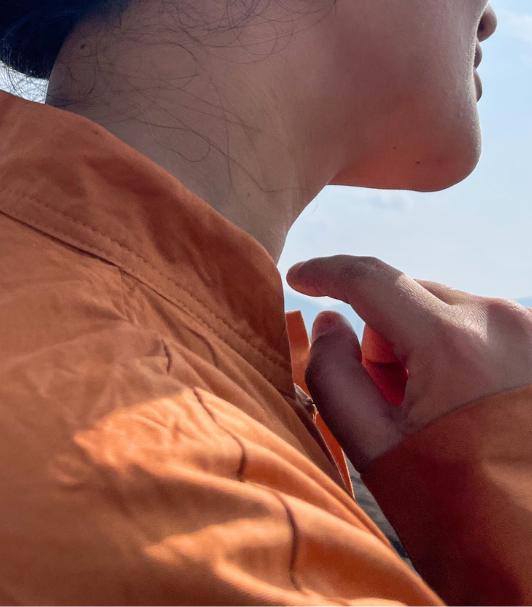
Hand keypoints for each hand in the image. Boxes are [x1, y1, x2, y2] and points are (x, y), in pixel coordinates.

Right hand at [286, 255, 531, 471]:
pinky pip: (485, 329)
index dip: (325, 272)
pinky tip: (471, 415)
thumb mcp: (380, 454)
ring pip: (447, 312)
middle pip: (409, 298)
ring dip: (425, 349)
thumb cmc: (469, 526)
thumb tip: (328, 325)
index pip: (370, 278)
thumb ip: (334, 378)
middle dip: (384, 340)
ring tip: (440, 421)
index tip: (298, 278)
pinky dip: (462, 358)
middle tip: (393, 408)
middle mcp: (500, 320)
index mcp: (452, 342)